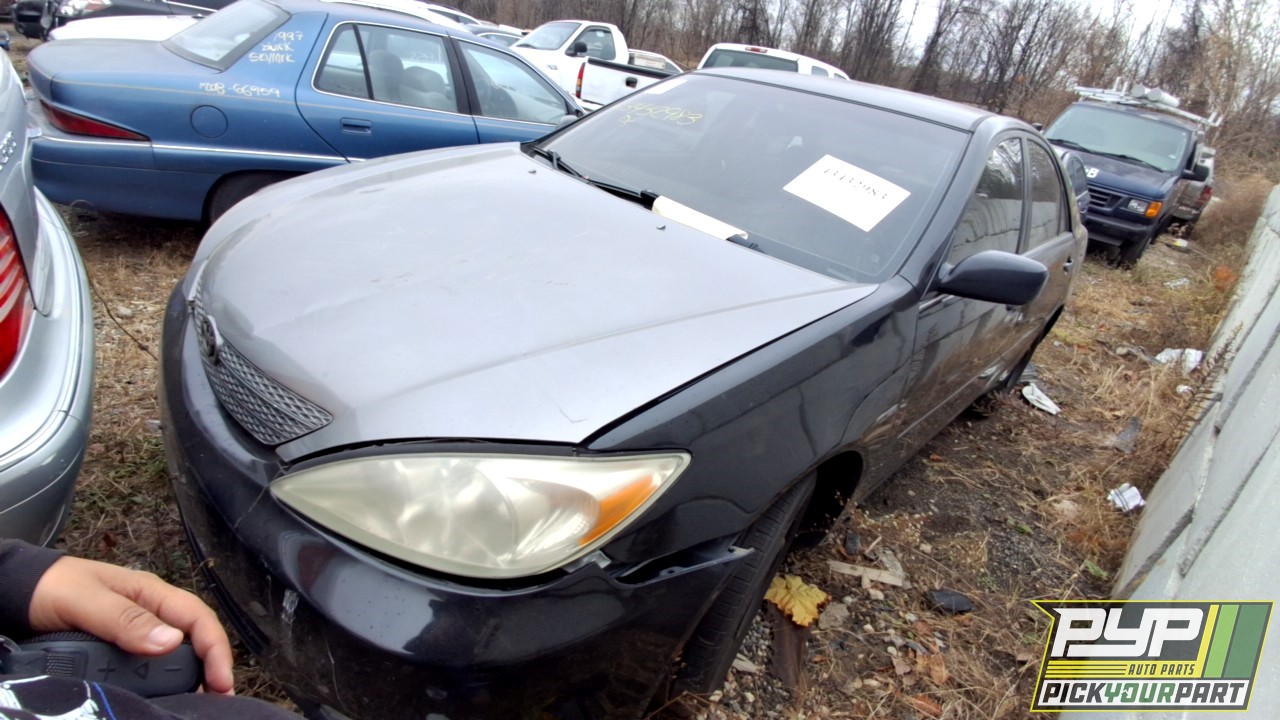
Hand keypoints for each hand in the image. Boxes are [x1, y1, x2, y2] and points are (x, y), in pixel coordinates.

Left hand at [27, 556, 233, 694]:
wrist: (18, 593)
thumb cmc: (52, 587)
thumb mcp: (86, 599)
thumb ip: (124, 619)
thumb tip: (170, 641)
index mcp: (151, 593)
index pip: (197, 618)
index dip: (216, 649)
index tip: (221, 682)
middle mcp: (151, 612)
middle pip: (195, 639)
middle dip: (212, 668)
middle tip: (218, 701)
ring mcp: (137, 632)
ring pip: (176, 655)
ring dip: (193, 678)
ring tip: (199, 703)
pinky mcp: (120, 650)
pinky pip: (151, 667)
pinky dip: (165, 684)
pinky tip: (167, 698)